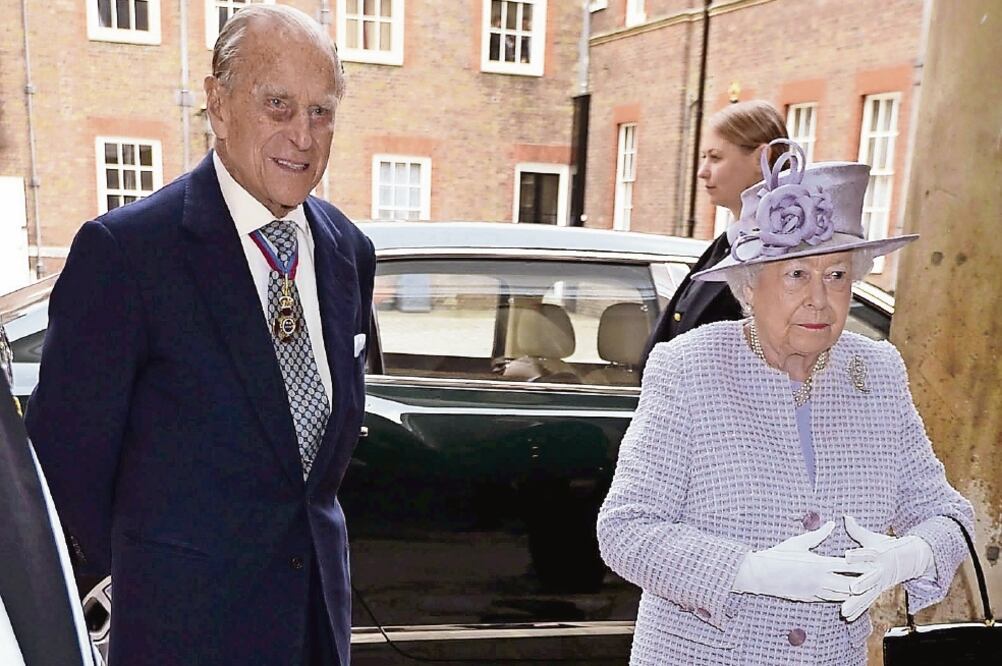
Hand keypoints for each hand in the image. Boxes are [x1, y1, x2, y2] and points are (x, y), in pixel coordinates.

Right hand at [732, 521, 874, 602]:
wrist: (761, 575)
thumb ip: (818, 534)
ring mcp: (816, 591)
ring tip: (863, 588)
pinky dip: (839, 598)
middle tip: (873, 578)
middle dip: (862, 582)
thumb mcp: (799, 542)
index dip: (863, 564)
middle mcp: (821, 579)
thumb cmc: (778, 555)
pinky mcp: (809, 598)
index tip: (874, 562)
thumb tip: (832, 523)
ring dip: (852, 591)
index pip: (848, 565)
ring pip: (841, 595)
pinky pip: (829, 600)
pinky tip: (844, 595)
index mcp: (820, 564)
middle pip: (850, 584)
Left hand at [840, 515, 933, 620]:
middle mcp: (879, 570)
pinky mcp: (877, 591)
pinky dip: (857, 610)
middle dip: (860, 583)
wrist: (908, 560)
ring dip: (856, 603)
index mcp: (878, 555)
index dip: (858, 555)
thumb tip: (845, 516)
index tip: (847, 556)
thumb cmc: (886, 547)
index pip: (867, 554)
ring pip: (867, 594)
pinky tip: (847, 617)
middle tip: (851, 588)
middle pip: (869, 577)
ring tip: (844, 610)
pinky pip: (867, 602)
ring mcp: (879, 583)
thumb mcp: (873, 538)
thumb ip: (857, 530)